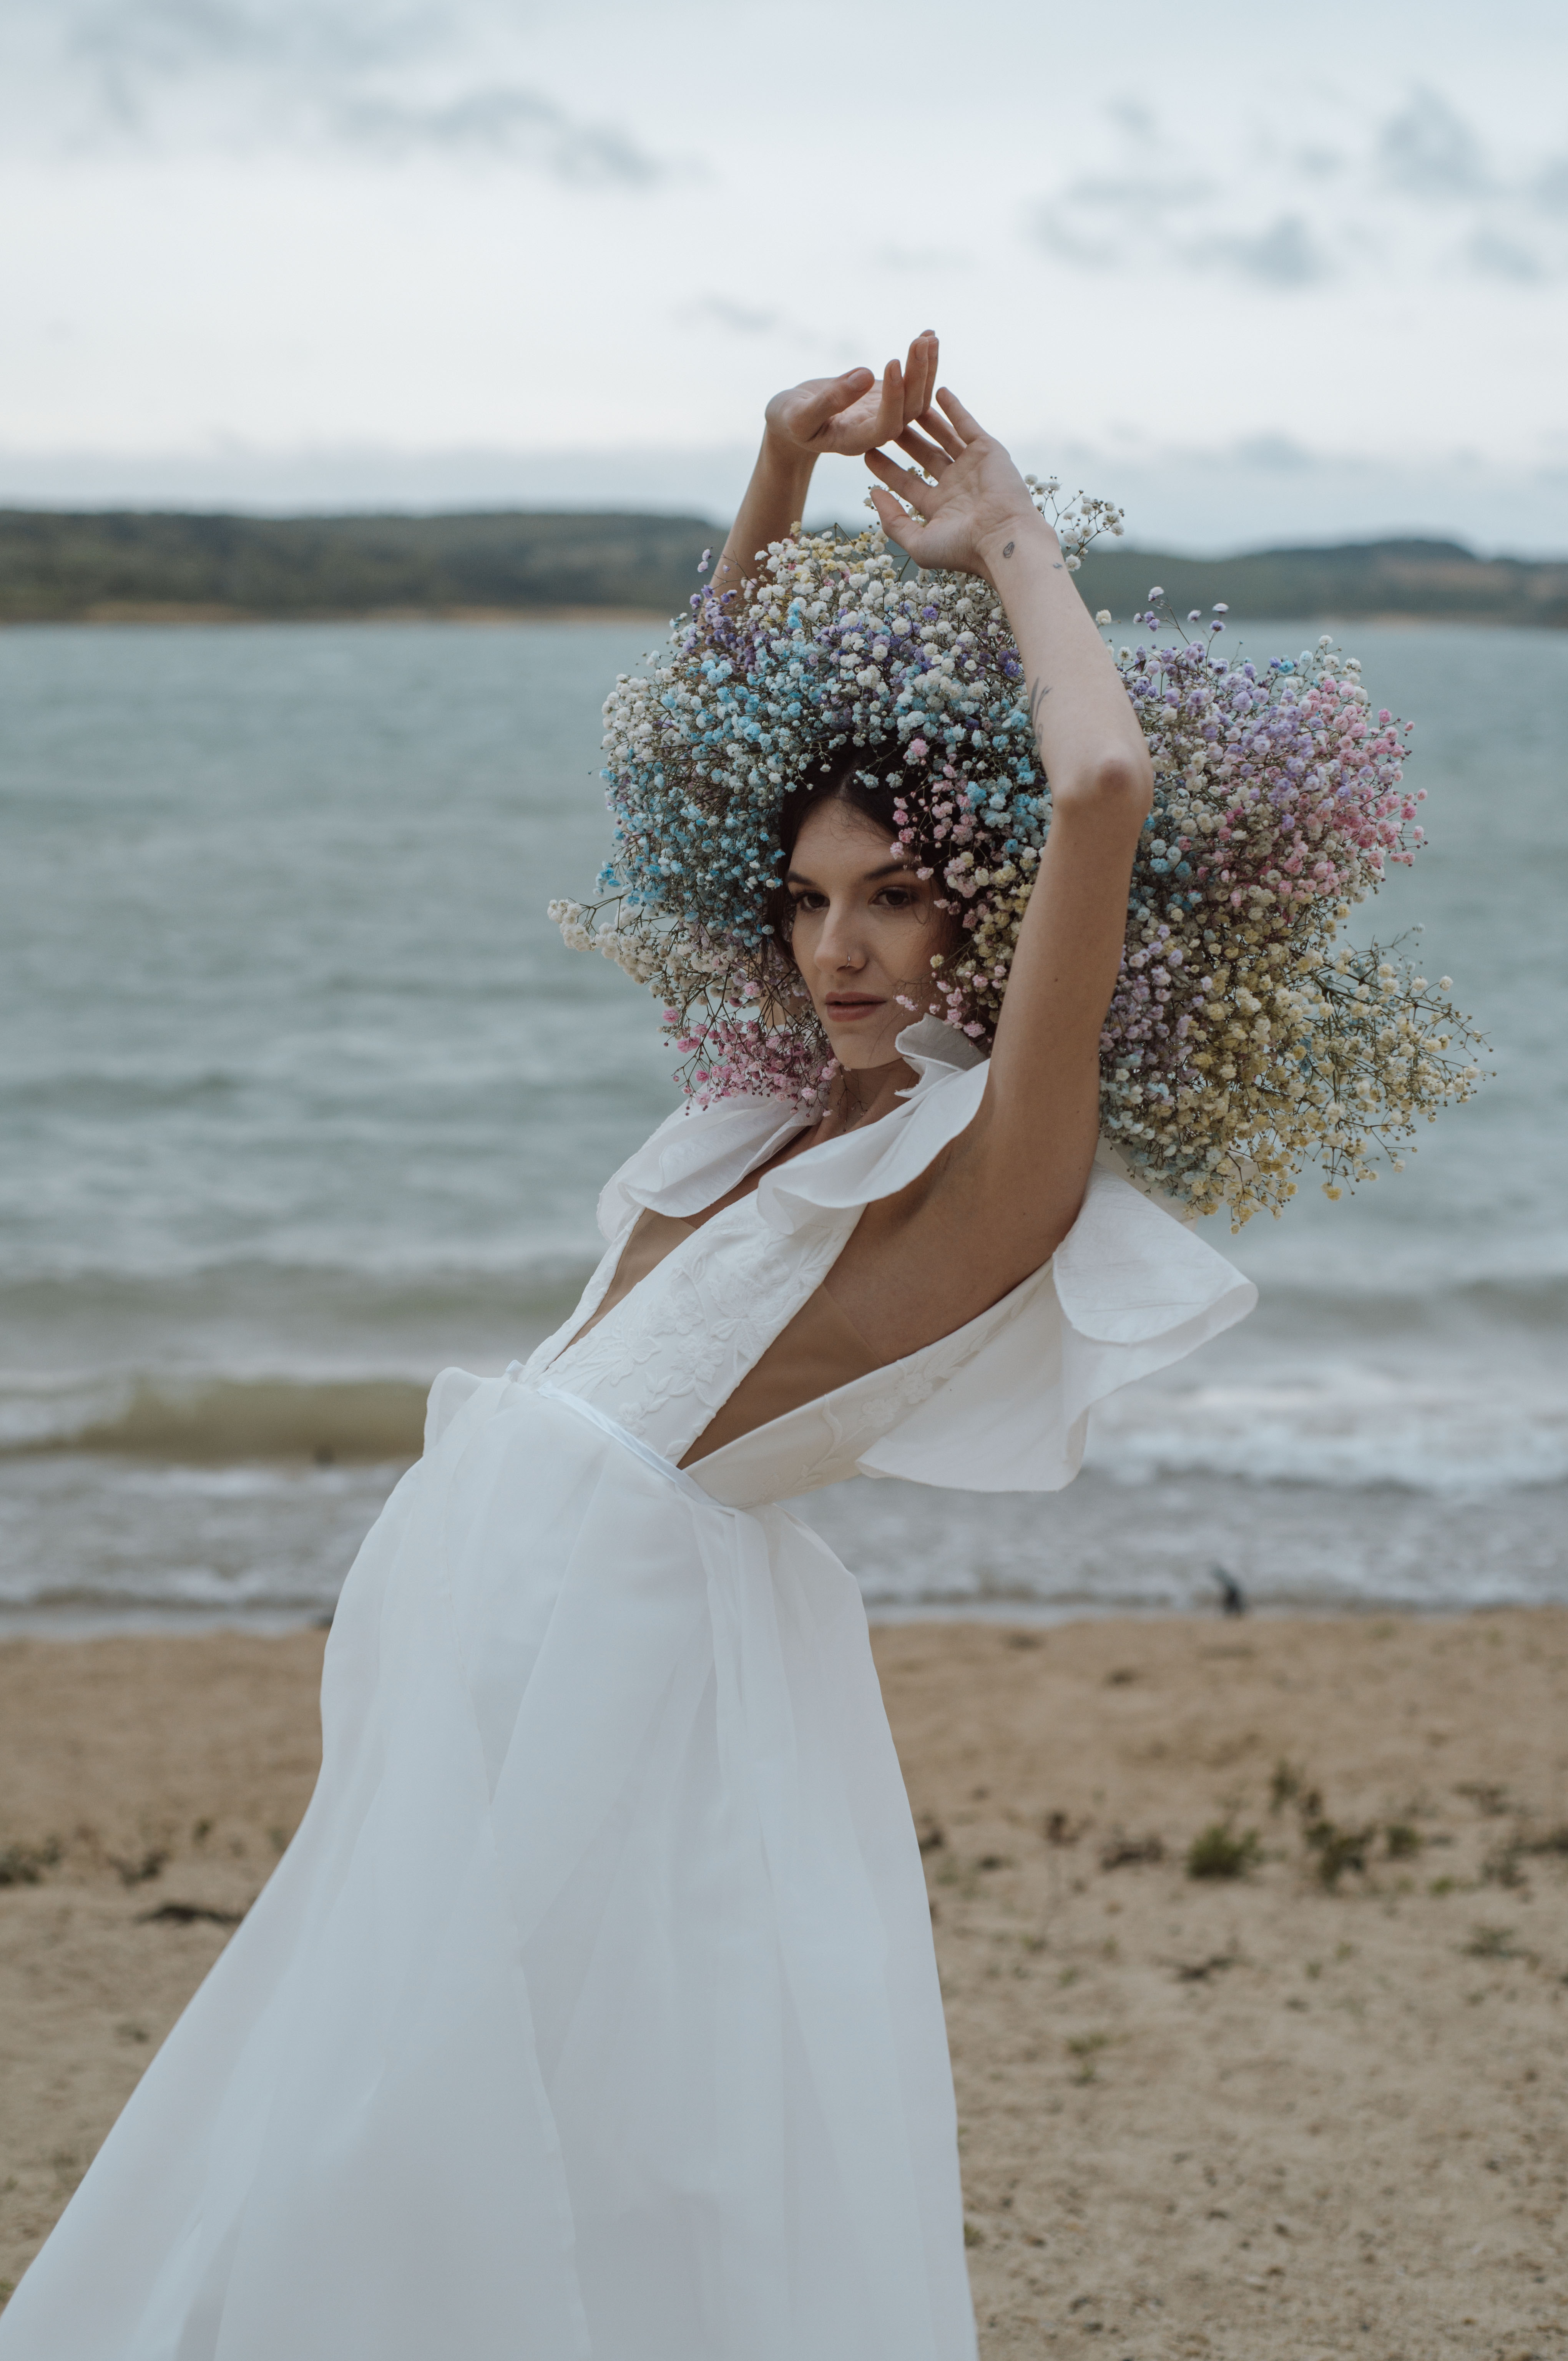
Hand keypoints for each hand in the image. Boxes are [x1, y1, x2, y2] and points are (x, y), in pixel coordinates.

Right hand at [762, 331, 940, 461]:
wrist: (793, 419)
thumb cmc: (790, 420)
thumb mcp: (800, 415)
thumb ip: (829, 401)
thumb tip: (866, 375)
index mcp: (858, 441)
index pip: (887, 424)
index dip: (894, 397)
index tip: (892, 362)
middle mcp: (878, 432)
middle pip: (910, 409)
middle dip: (917, 375)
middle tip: (920, 341)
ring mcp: (886, 416)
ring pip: (917, 397)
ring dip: (926, 367)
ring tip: (929, 336)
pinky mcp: (887, 399)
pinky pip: (912, 383)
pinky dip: (922, 362)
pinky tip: (928, 335)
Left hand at [864, 389, 1043, 580]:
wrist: (1003, 537)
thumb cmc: (961, 547)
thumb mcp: (918, 543)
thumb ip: (893, 522)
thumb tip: (873, 495)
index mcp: (940, 509)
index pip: (908, 484)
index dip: (887, 470)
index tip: (867, 453)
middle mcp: (956, 486)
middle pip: (924, 457)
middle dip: (904, 440)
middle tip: (884, 420)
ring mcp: (972, 467)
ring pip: (944, 438)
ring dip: (926, 421)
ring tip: (906, 402)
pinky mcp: (988, 450)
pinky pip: (967, 425)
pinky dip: (955, 408)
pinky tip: (939, 391)